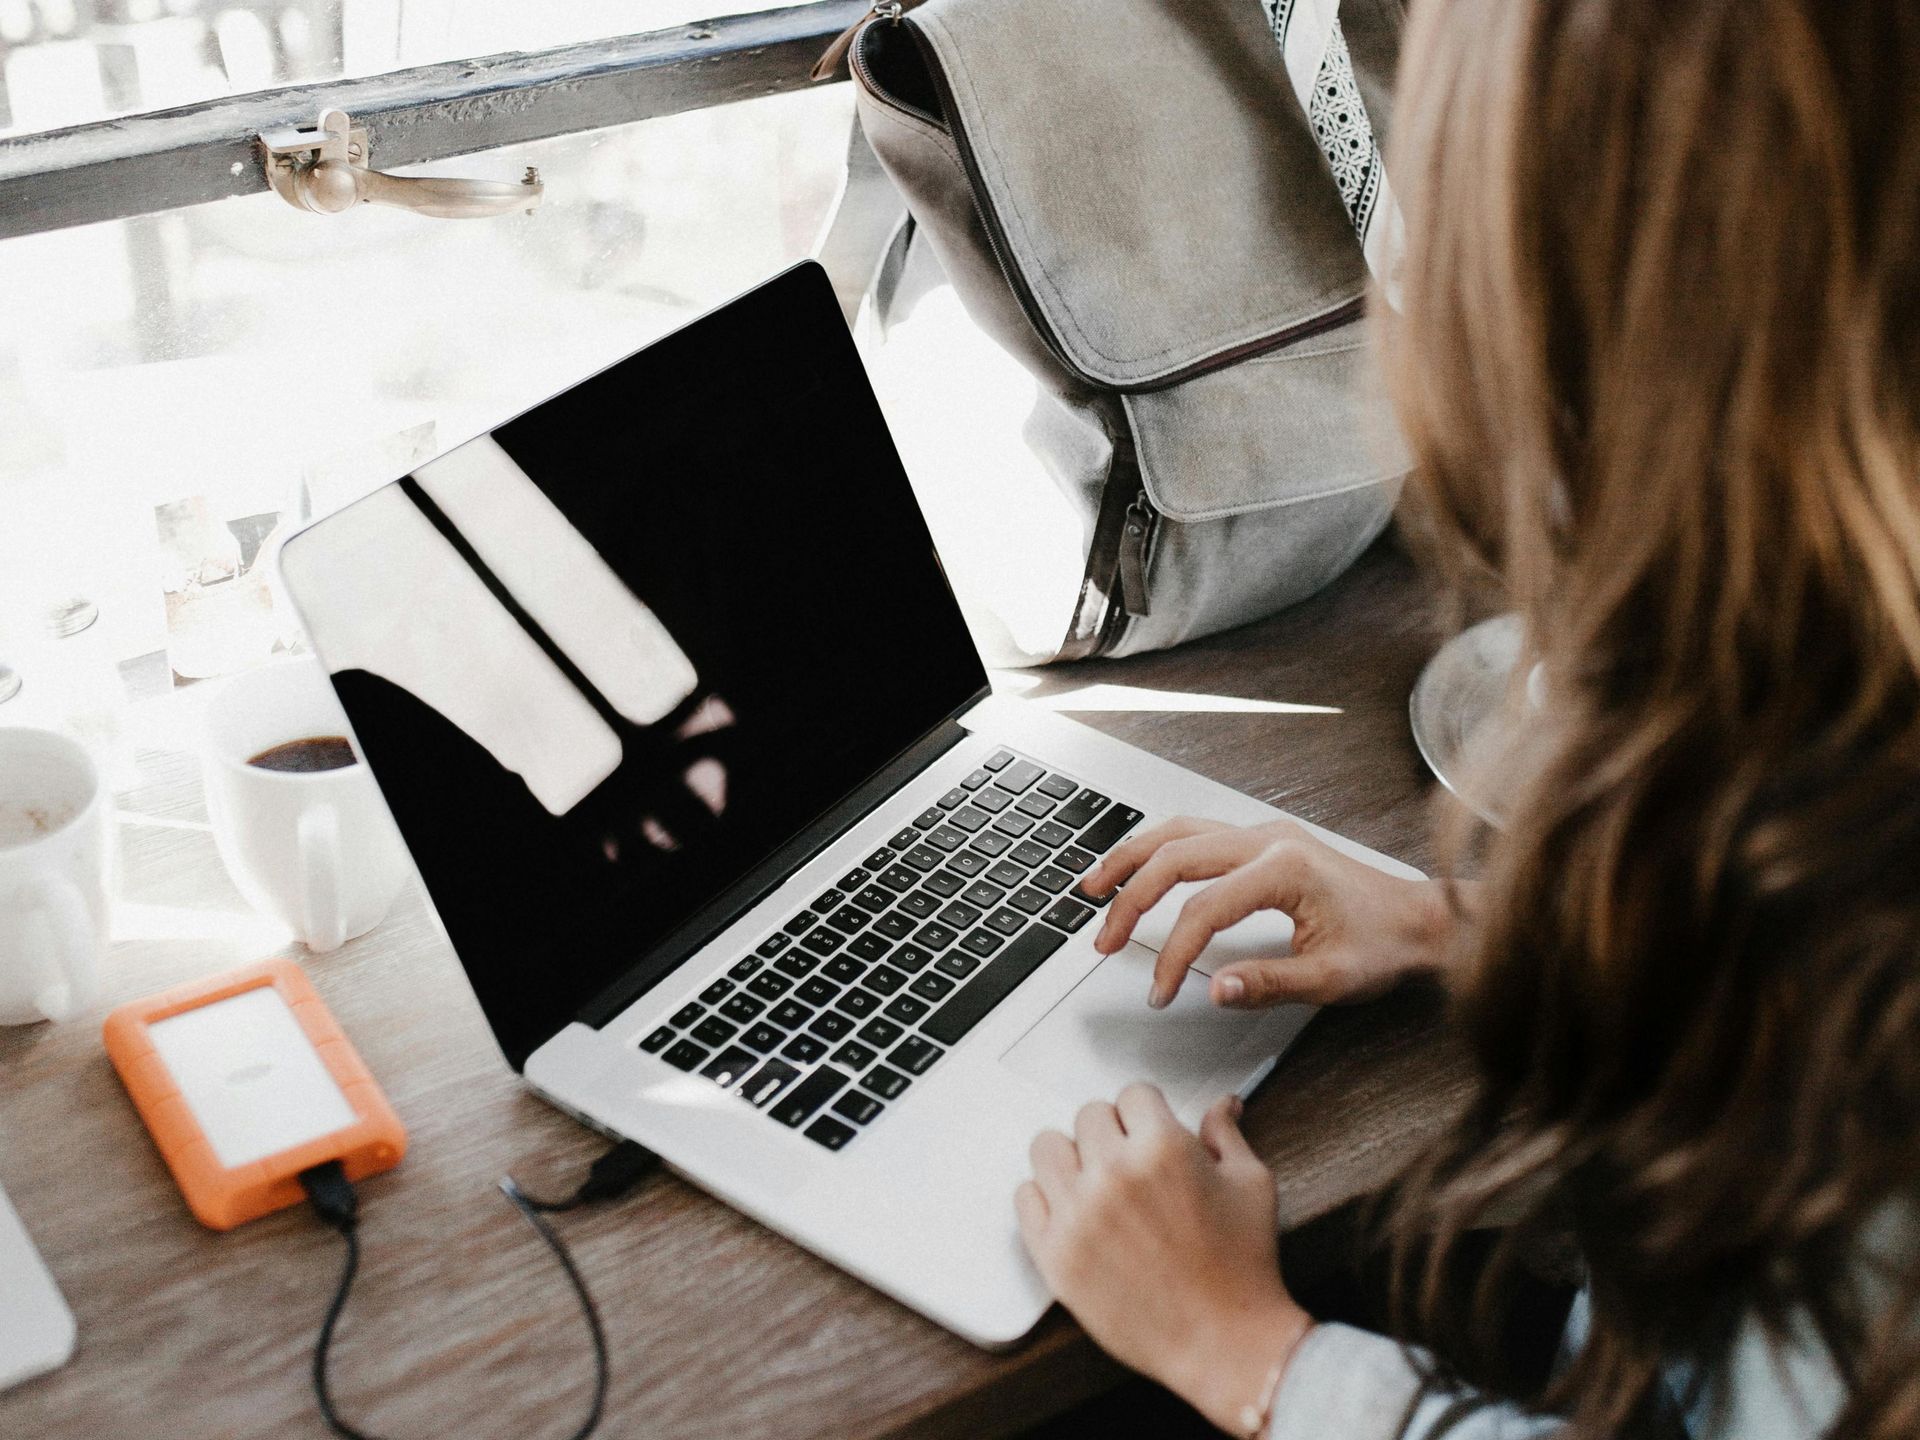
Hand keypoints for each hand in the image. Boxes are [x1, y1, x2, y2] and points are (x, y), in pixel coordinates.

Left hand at [1016, 1085, 1311, 1432]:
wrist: (1224, 1343)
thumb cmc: (1243, 1267)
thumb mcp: (1251, 1185)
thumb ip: (1226, 1135)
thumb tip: (1223, 1104)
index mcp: (1162, 1148)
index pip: (1133, 1093)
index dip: (1148, 1112)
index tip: (1150, 1130)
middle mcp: (1113, 1174)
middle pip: (1088, 1116)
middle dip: (1113, 1133)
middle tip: (1130, 1162)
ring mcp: (1078, 1214)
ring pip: (1047, 1147)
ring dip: (1072, 1158)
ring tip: (1095, 1181)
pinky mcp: (1054, 1254)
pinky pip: (1025, 1197)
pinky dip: (1046, 1198)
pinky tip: (1074, 1211)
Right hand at [1083, 817, 1454, 1008]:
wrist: (1422, 920)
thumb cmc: (1386, 945)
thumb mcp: (1332, 979)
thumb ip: (1269, 984)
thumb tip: (1214, 989)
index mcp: (1284, 869)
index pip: (1203, 910)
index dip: (1173, 954)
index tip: (1160, 991)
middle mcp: (1269, 839)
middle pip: (1175, 856)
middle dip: (1130, 900)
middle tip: (1104, 940)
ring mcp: (1265, 833)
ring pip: (1179, 832)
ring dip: (1132, 859)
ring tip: (1094, 888)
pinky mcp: (1264, 840)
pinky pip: (1196, 832)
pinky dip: (1158, 850)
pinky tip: (1139, 868)